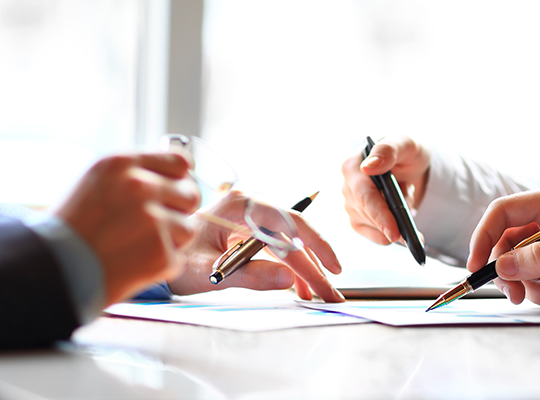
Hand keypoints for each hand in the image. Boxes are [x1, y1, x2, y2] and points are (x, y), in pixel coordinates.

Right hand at [53, 153, 200, 305]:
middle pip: (190, 194)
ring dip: (171, 239)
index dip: (179, 178)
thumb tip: (183, 170)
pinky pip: (178, 258)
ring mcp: (152, 220)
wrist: (51, 269)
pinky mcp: (159, 253)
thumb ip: (138, 172)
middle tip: (155, 224)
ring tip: (138, 245)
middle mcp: (139, 186)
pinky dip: (161, 265)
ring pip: (188, 228)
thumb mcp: (98, 181)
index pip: (180, 161)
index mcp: (122, 163)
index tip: (172, 190)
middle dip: (179, 210)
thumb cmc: (74, 227)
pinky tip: (134, 263)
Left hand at [169, 191, 344, 301]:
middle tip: (330, 294)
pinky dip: (289, 268)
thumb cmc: (174, 257)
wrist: (155, 252)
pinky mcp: (249, 233)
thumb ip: (250, 275)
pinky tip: (298, 287)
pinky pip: (277, 250)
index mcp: (241, 206)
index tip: (332, 270)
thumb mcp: (209, 271)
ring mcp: (251, 220)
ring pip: (289, 244)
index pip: (291, 224)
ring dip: (304, 270)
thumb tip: (288, 278)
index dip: (316, 246)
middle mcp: (250, 208)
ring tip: (316, 296)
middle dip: (314, 266)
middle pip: (294, 236)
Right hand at [341, 136, 430, 243]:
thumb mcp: (406, 143)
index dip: (379, 214)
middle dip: (393, 222)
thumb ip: (388, 150)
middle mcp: (347, 186)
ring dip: (395, 222)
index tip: (394, 232)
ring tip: (407, 199)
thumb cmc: (407, 151)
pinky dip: (390, 234)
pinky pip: (374, 236)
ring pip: (373, 227)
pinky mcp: (358, 219)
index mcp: (352, 166)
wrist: (412, 165)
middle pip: (368, 215)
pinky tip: (401, 222)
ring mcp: (351, 205)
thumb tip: (369, 166)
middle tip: (414, 228)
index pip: (364, 196)